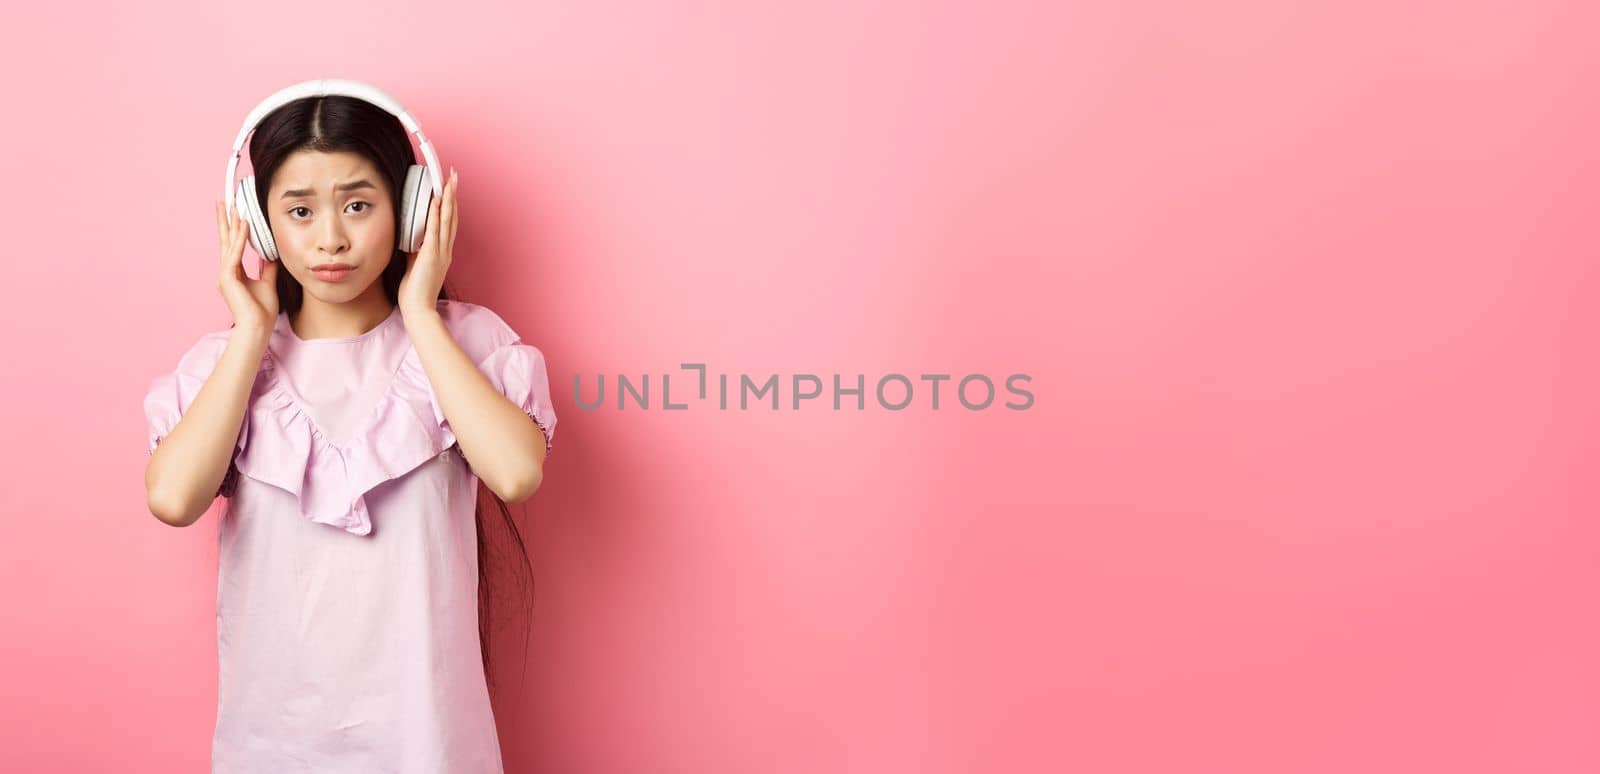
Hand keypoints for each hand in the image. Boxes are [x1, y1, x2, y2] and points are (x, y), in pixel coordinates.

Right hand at [216, 200, 278, 333]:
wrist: (257, 327)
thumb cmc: (262, 310)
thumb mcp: (268, 283)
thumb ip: (267, 268)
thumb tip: (271, 254)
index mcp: (233, 273)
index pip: (233, 245)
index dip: (234, 228)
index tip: (235, 213)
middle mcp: (226, 272)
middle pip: (226, 240)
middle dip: (226, 220)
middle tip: (224, 201)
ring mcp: (225, 274)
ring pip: (228, 243)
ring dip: (231, 223)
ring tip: (232, 206)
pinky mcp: (228, 278)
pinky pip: (235, 253)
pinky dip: (240, 239)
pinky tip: (243, 225)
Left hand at [398, 167, 457, 319]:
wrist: (418, 310)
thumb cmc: (415, 292)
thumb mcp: (415, 266)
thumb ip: (416, 251)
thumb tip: (411, 238)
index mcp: (442, 252)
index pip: (448, 223)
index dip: (449, 204)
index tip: (448, 188)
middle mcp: (445, 250)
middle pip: (452, 216)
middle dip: (452, 195)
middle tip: (453, 176)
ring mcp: (440, 252)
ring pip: (447, 220)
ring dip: (448, 199)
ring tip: (448, 181)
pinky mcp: (432, 255)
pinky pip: (435, 230)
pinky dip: (437, 214)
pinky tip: (435, 200)